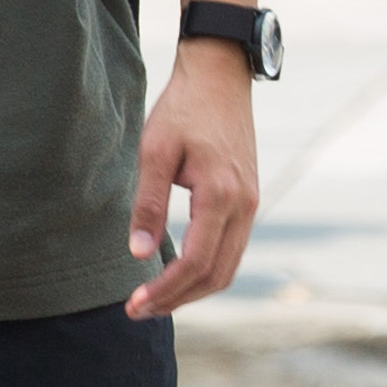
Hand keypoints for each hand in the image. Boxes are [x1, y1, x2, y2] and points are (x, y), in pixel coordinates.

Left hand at [125, 37, 260, 315]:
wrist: (221, 76)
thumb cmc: (183, 109)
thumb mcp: (155, 151)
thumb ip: (147, 204)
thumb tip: (138, 254)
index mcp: (221, 195)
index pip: (196, 262)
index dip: (165, 290)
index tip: (135, 305)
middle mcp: (244, 205)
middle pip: (217, 275)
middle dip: (179, 299)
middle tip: (140, 310)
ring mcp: (251, 203)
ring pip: (228, 266)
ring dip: (194, 289)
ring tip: (157, 298)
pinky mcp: (248, 199)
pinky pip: (232, 248)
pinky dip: (207, 269)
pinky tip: (180, 271)